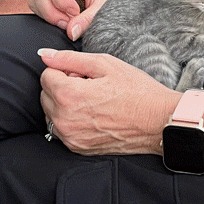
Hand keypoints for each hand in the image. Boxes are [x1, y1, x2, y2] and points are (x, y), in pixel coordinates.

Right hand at [28, 0, 123, 40]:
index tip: (74, 13)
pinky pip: (37, 5)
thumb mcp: (105, 7)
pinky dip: (46, 16)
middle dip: (52, 11)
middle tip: (68, 22)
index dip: (61, 0)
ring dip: (48, 14)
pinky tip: (62, 21)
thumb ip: (89, 18)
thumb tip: (71, 31)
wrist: (119, 2)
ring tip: (66, 23)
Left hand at [38, 48, 179, 154]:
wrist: (158, 121)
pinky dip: (72, 120)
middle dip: (62, 86)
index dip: (66, 70)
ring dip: (65, 104)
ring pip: (51, 113)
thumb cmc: (137, 91)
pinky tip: (95, 115)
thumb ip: (70, 58)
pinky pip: (62, 130)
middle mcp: (64, 120)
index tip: (85, 74)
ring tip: (94, 101)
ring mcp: (70, 137)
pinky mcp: (78, 148)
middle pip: (45, 95)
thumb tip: (45, 55)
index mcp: (68, 95)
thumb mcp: (105, 64)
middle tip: (91, 86)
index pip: (46, 75)